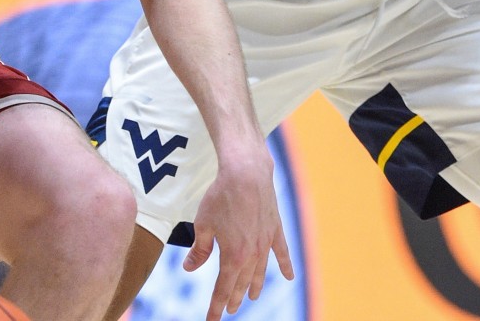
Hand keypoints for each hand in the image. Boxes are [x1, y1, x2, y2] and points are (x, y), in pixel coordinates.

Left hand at [183, 149, 293, 320]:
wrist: (246, 173)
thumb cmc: (221, 196)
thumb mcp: (203, 224)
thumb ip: (200, 250)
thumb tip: (190, 268)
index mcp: (233, 257)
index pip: (223, 289)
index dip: (216, 307)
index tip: (212, 320)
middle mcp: (252, 255)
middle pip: (242, 283)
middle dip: (234, 298)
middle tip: (229, 309)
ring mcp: (266, 243)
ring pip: (260, 272)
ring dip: (255, 286)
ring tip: (251, 297)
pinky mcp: (275, 229)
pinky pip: (282, 252)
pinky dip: (285, 265)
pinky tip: (289, 277)